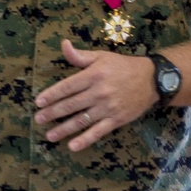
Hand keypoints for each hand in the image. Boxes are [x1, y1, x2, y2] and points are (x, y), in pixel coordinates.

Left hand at [34, 38, 158, 150]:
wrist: (151, 79)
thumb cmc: (122, 66)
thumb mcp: (101, 56)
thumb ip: (80, 56)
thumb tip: (63, 44)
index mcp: (94, 75)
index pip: (67, 86)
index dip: (52, 95)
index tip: (38, 102)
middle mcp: (99, 91)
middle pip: (71, 105)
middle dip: (53, 113)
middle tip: (38, 119)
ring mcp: (108, 107)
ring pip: (82, 120)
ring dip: (64, 129)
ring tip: (50, 135)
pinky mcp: (117, 119)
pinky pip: (98, 131)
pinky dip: (85, 139)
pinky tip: (72, 146)